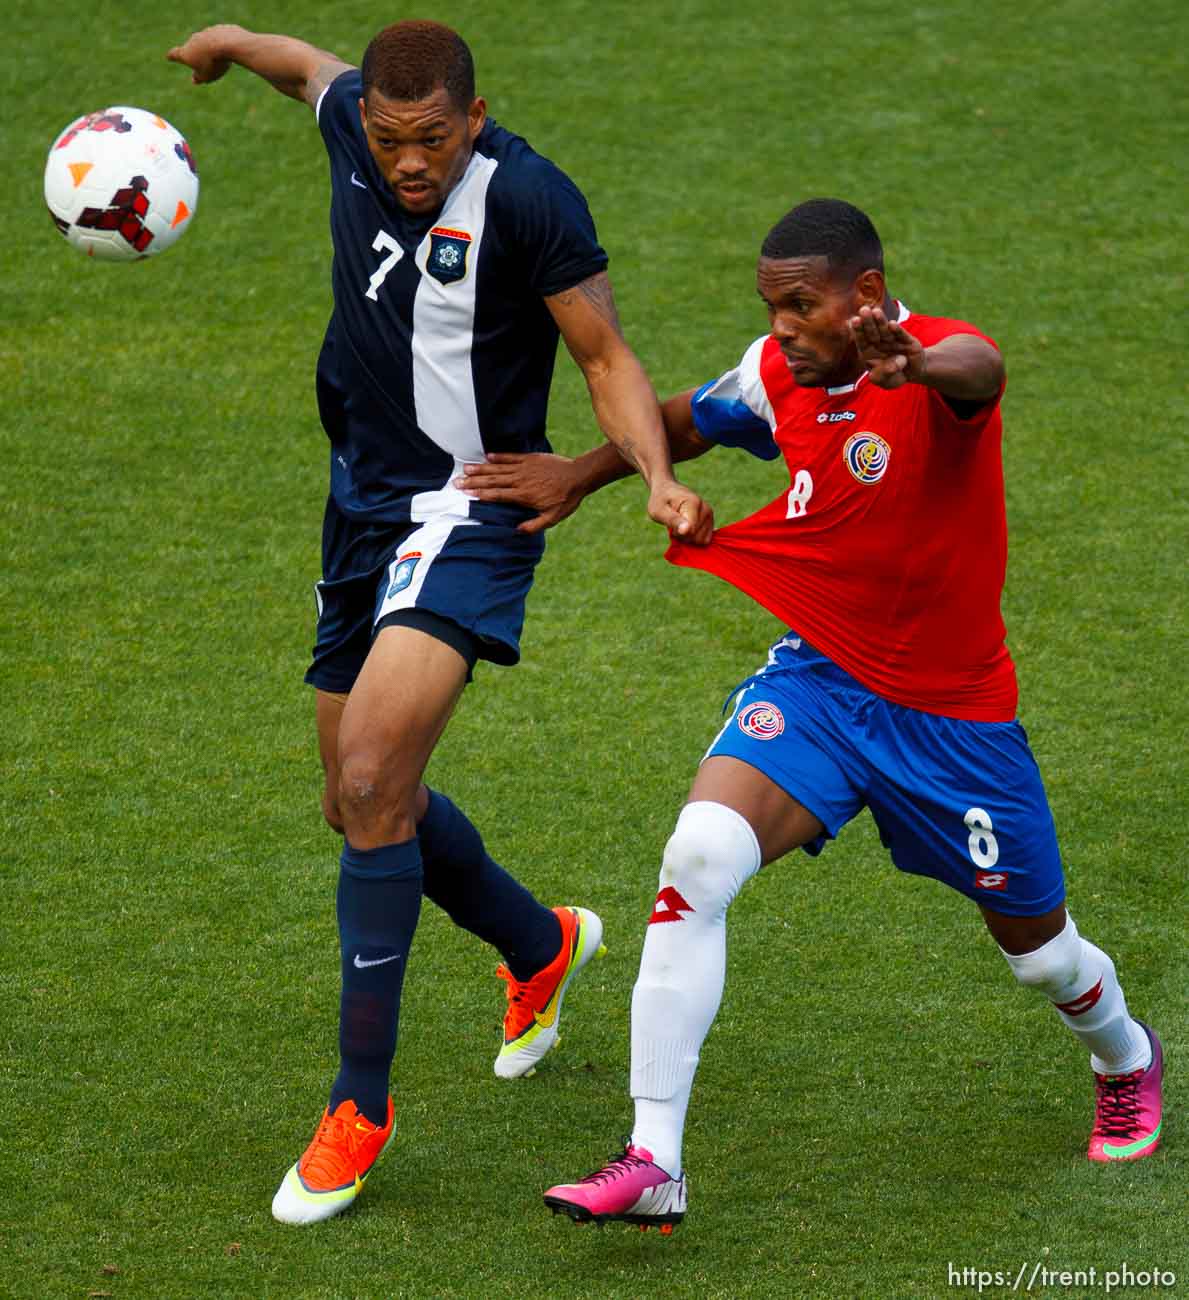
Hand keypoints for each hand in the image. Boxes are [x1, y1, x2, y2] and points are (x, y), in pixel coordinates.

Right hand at [166, 25, 241, 83]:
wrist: (228, 43)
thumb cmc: (214, 63)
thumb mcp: (206, 76)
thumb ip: (198, 78)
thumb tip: (195, 80)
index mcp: (185, 52)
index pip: (175, 54)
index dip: (172, 56)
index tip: (169, 57)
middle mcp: (192, 40)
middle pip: (192, 49)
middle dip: (197, 56)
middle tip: (205, 65)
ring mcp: (205, 33)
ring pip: (207, 43)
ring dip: (211, 51)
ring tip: (220, 59)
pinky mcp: (218, 29)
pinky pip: (220, 39)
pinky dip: (223, 45)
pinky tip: (230, 50)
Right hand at [456, 453, 587, 533]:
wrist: (578, 477)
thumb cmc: (566, 499)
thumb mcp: (553, 518)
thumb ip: (534, 525)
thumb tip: (517, 531)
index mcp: (523, 496)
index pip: (497, 495)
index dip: (481, 494)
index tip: (467, 494)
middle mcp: (520, 480)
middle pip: (493, 481)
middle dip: (474, 482)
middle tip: (457, 482)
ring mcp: (524, 468)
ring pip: (498, 468)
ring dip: (481, 469)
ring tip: (465, 468)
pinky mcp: (530, 459)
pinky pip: (510, 457)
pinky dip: (498, 457)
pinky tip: (486, 457)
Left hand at [647, 477, 714, 544]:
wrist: (667, 490)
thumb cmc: (660, 501)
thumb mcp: (659, 511)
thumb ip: (673, 520)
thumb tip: (686, 530)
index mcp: (694, 503)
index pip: (691, 531)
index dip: (678, 533)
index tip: (670, 524)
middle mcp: (706, 509)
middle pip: (696, 537)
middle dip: (683, 536)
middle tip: (674, 524)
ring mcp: (710, 516)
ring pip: (702, 540)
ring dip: (688, 538)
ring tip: (679, 525)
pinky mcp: (710, 522)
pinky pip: (705, 540)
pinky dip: (694, 538)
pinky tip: (687, 529)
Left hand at [850, 305, 925, 389]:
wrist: (912, 373)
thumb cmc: (893, 376)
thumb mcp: (884, 382)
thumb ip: (881, 376)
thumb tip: (889, 366)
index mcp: (869, 351)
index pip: (862, 340)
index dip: (858, 330)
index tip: (854, 320)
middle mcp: (880, 343)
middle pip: (872, 332)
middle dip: (868, 321)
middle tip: (863, 310)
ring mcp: (894, 341)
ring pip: (886, 331)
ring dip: (881, 321)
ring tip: (876, 312)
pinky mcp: (908, 341)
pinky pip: (901, 336)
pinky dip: (897, 331)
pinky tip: (892, 324)